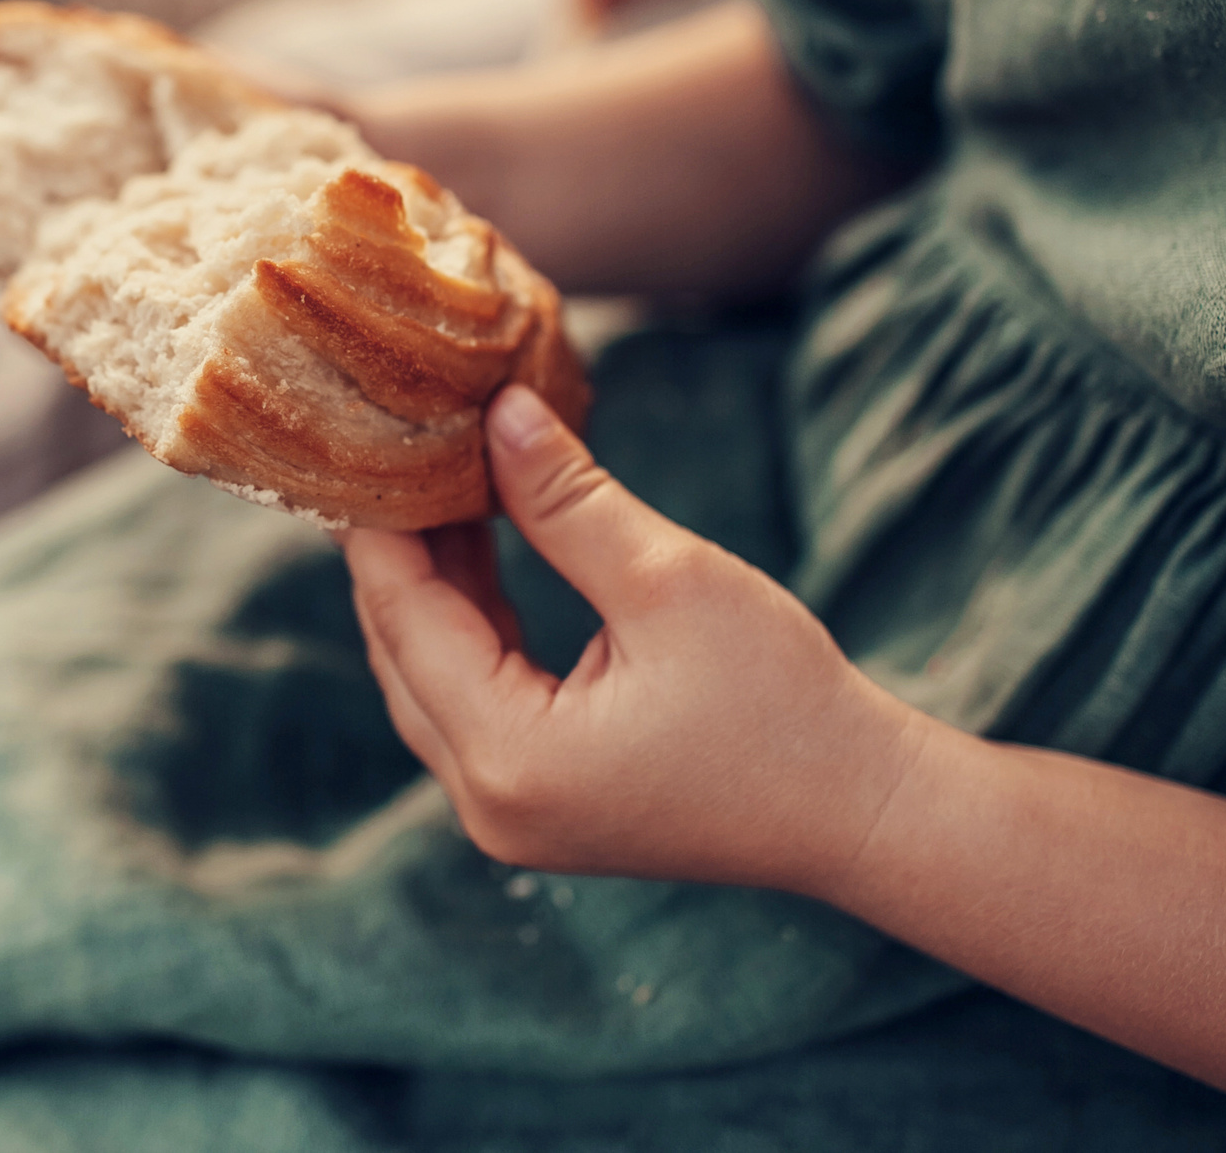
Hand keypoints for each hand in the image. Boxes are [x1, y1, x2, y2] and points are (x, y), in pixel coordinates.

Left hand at [344, 384, 918, 892]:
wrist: (860, 810)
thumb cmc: (781, 701)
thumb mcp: (665, 579)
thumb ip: (564, 499)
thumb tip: (496, 412)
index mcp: (507, 757)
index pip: (404, 618)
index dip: (381, 522)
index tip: (364, 436)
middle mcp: (487, 803)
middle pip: (402, 652)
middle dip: (400, 547)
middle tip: (395, 442)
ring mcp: (510, 814)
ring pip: (432, 678)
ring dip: (436, 583)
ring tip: (439, 478)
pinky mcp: (542, 803)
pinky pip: (474, 702)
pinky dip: (475, 625)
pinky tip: (481, 547)